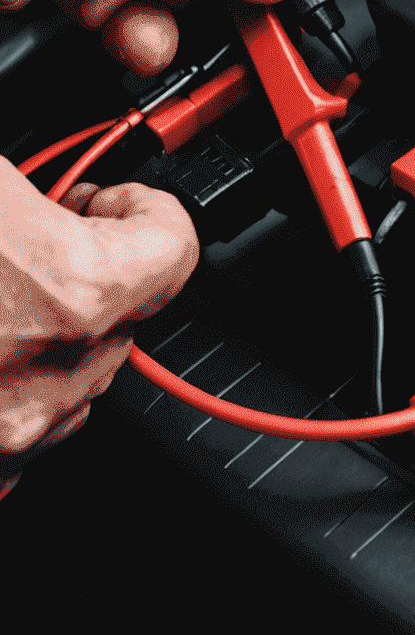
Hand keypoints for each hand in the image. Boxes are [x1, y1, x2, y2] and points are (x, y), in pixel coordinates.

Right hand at [0, 163, 197, 500]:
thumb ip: (35, 199)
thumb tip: (59, 198)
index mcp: (72, 293)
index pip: (177, 245)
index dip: (142, 210)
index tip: (109, 204)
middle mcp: (53, 378)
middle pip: (127, 313)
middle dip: (87, 276)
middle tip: (20, 252)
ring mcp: (11, 436)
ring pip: (79, 376)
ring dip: (48, 340)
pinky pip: (25, 430)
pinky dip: (6, 394)